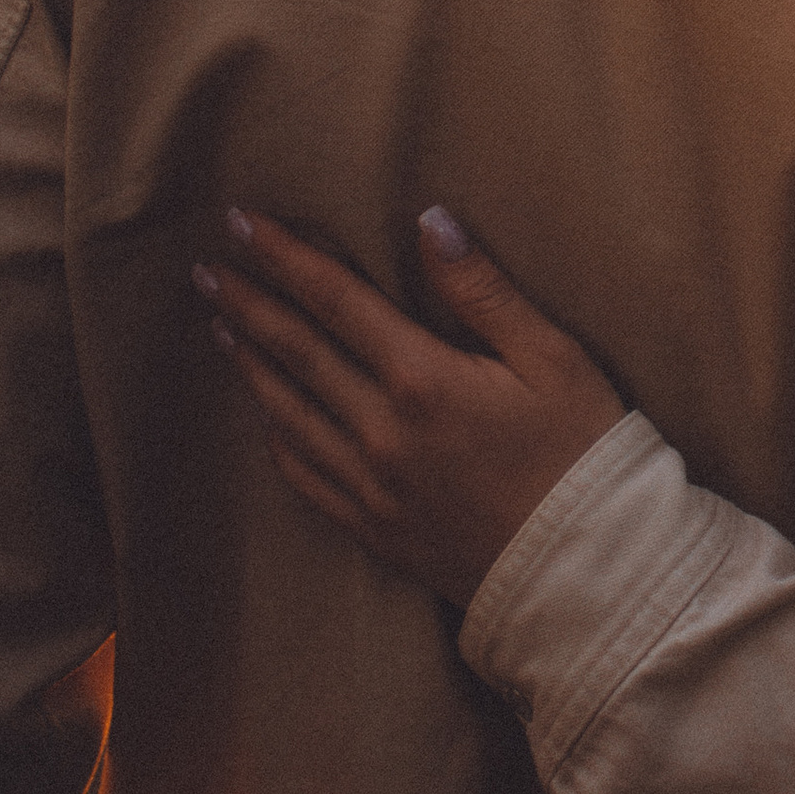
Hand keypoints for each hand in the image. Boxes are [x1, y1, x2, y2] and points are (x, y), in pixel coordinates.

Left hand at [197, 206, 626, 606]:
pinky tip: (267, 414)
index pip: (337, 301)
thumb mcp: (554, 358)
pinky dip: (277, 434)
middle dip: (250, 305)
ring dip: (252, 365)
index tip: (242, 222)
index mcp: (424, 380)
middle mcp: (381, 432)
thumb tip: (430, 220)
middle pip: (299, 353)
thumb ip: (484, 290)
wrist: (587, 573)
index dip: (286, 258)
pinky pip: (304, 475)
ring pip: (289, 414)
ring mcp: (370, 486)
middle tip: (207, 270)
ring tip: (222, 327)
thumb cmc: (585, 453)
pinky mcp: (373, 528)